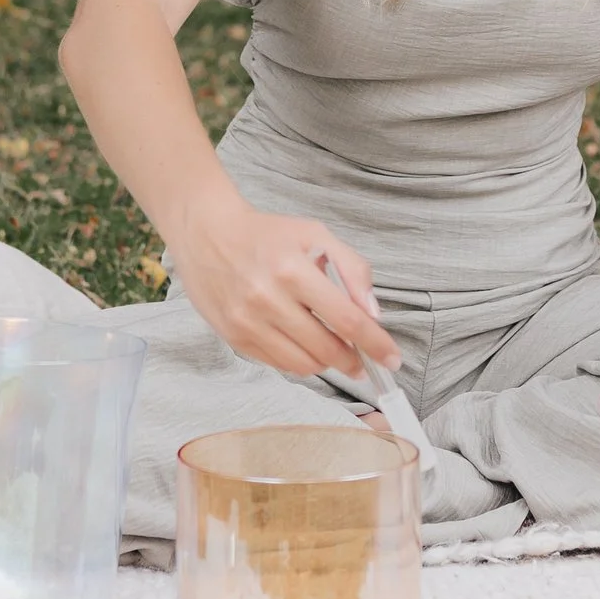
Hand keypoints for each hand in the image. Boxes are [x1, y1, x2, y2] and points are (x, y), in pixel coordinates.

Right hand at [170, 198, 400, 381]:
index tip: (392, 359)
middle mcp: (268, 300)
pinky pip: (279, 364)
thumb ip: (352, 269)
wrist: (206, 234)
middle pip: (328, 349)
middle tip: (362, 359)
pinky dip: (300, 361)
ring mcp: (248, 323)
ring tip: (332, 349)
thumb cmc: (266, 234)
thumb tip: (373, 314)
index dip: (375, 344)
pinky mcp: (234, 338)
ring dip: (327, 363)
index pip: (347, 320)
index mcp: (294, 270)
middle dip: (353, 360)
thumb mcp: (316, 234)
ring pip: (305, 364)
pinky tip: (303, 345)